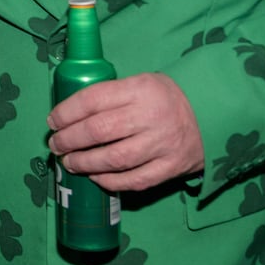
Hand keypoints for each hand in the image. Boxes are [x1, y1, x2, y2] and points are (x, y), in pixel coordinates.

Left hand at [46, 72, 203, 190]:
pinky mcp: (171, 167)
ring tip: (69, 162)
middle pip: (98, 131)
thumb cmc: (164, 98)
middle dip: (69, 140)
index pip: (92, 100)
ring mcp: (162, 144)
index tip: (52, 121)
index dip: (66, 112)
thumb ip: (109, 96)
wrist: (213, 113)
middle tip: (55, 145)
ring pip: (114, 159)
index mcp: (139, 89)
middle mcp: (150, 116)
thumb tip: (67, 115)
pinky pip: (134, 180)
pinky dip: (110, 181)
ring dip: (84, 163)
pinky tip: (95, 177)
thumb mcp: (139, 83)